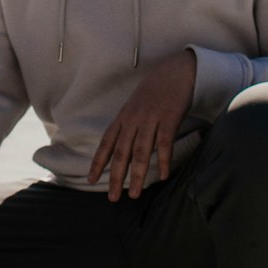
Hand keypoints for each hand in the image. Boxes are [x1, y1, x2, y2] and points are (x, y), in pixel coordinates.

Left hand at [88, 50, 196, 201]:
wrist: (177, 70)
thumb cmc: (156, 89)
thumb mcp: (136, 104)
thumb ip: (129, 124)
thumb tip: (123, 147)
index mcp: (124, 117)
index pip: (107, 142)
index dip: (98, 162)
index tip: (90, 180)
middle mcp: (134, 119)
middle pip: (121, 152)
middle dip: (115, 176)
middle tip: (112, 198)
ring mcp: (151, 118)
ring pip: (141, 151)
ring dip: (137, 174)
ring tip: (135, 194)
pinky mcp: (170, 117)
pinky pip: (164, 142)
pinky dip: (163, 159)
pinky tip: (163, 175)